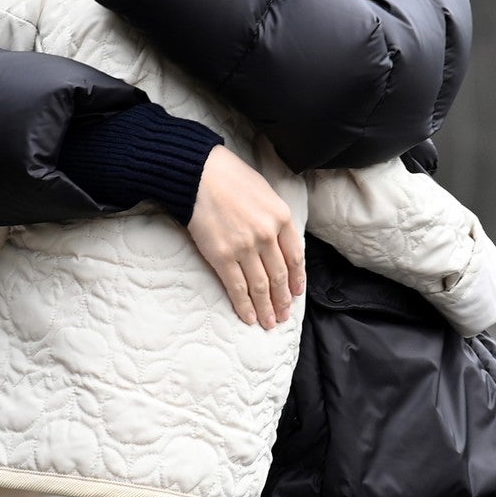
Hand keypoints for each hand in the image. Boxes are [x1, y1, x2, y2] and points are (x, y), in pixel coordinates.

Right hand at [187, 146, 304, 329]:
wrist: (198, 174)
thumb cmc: (229, 177)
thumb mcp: (264, 192)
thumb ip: (274, 217)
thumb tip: (278, 241)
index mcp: (282, 218)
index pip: (296, 257)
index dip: (297, 279)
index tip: (296, 293)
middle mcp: (267, 235)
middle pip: (279, 276)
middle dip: (282, 300)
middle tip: (283, 316)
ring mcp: (246, 248)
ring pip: (261, 286)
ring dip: (267, 308)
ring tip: (269, 323)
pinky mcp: (223, 256)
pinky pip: (238, 287)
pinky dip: (245, 305)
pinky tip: (249, 317)